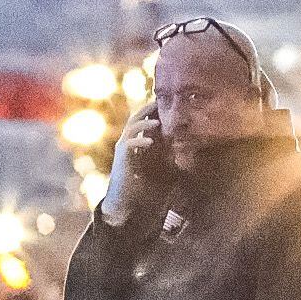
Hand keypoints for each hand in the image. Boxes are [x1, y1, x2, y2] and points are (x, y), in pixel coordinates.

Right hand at [99, 101, 162, 222]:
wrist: (122, 197)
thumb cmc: (138, 183)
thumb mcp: (152, 166)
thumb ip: (160, 156)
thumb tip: (178, 149)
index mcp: (133, 142)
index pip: (140, 121)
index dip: (149, 112)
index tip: (162, 104)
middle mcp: (125, 142)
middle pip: (134, 119)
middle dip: (145, 110)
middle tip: (158, 102)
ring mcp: (122, 149)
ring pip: (130, 128)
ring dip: (144, 124)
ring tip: (157, 122)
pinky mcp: (121, 158)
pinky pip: (129, 144)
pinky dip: (140, 141)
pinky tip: (150, 142)